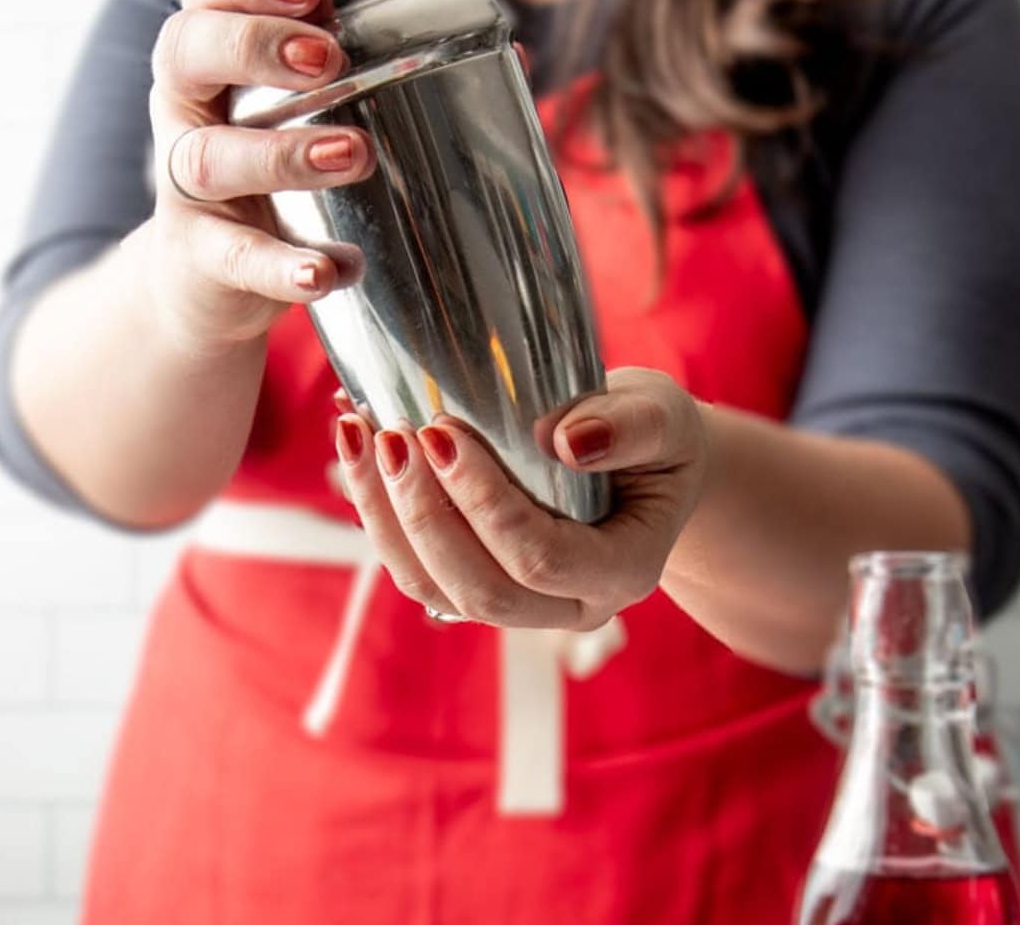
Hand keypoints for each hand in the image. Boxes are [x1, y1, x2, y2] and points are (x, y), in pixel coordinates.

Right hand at [144, 0, 374, 354]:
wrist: (209, 282)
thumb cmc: (277, 175)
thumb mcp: (308, 116)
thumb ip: (382, 76)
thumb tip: (517, 57)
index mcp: (215, 62)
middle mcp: (187, 114)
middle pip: (186, 52)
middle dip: (258, 45)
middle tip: (329, 58)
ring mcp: (186, 190)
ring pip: (209, 158)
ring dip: (284, 152)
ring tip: (354, 153)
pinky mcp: (202, 260)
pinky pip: (234, 259)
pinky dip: (283, 266)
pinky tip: (328, 270)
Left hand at [333, 368, 708, 629]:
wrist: (641, 461)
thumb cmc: (653, 437)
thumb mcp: (661, 415)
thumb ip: (630, 426)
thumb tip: (564, 440)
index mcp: (625, 570)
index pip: (541, 558)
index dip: (483, 502)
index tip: (443, 432)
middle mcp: (571, 604)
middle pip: (479, 588)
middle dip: (422, 513)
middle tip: (392, 435)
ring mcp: (520, 604)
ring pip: (434, 588)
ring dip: (385, 516)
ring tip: (358, 436)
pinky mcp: (477, 583)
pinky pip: (418, 569)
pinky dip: (379, 513)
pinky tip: (361, 449)